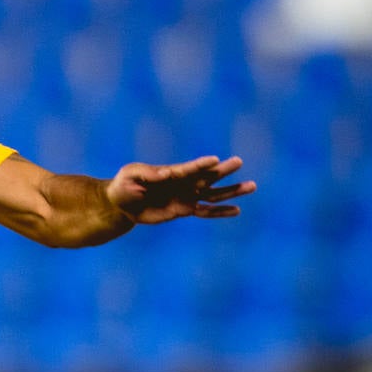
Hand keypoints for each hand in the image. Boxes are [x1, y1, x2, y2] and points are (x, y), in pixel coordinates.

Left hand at [106, 155, 255, 224]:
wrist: (120, 204)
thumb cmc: (124, 185)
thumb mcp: (131, 175)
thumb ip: (147, 173)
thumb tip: (166, 173)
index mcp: (170, 172)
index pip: (188, 168)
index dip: (200, 165)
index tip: (214, 160)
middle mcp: (183, 183)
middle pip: (207, 177)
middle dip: (222, 170)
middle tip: (239, 161)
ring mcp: (186, 196)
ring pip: (213, 194)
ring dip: (231, 191)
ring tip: (251, 186)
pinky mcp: (184, 210)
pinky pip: (206, 212)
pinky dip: (220, 212)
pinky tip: (236, 211)